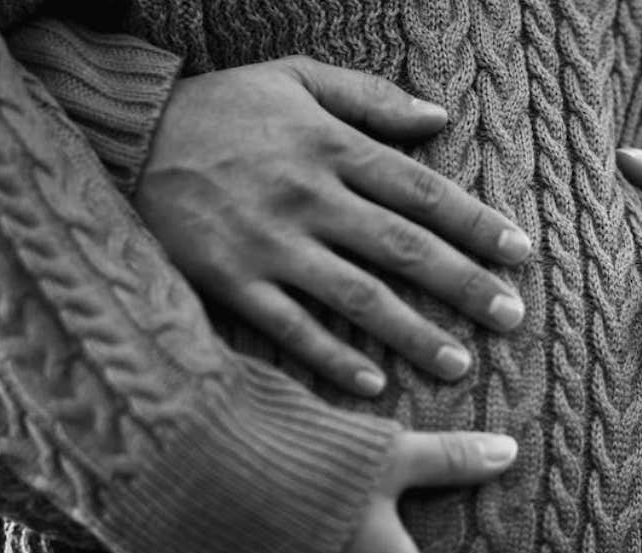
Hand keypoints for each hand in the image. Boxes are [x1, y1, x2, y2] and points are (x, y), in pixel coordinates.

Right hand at [137, 57, 532, 396]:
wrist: (121, 135)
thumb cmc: (218, 107)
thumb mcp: (293, 78)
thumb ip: (369, 96)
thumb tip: (439, 116)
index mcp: (329, 146)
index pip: (421, 189)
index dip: (476, 223)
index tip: (520, 254)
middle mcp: (308, 197)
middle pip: (404, 248)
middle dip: (465, 286)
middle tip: (511, 318)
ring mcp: (269, 244)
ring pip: (357, 296)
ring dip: (413, 333)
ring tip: (460, 363)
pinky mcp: (231, 281)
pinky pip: (290, 328)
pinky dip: (332, 357)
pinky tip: (375, 385)